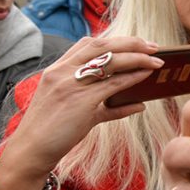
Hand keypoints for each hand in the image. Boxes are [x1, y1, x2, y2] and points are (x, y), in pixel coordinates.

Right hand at [0, 36, 162, 189]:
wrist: (32, 149)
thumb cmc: (53, 131)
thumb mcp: (75, 110)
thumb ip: (107, 104)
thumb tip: (139, 105)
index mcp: (57, 69)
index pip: (87, 43)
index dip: (113, 40)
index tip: (134, 42)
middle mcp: (63, 72)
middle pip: (102, 46)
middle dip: (131, 42)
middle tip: (153, 46)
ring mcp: (71, 85)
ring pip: (110, 61)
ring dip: (137, 58)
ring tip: (156, 60)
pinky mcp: (82, 101)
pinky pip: (113, 84)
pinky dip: (132, 77)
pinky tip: (146, 76)